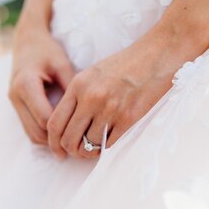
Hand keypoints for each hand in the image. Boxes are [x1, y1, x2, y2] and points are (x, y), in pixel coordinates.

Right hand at [9, 25, 75, 144]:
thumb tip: (86, 113)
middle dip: (57, 140)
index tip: (83, 133)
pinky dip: (45, 134)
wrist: (26, 40)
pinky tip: (63, 132)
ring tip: (73, 141)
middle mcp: (16, 96)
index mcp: (26, 84)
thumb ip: (71, 88)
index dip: (63, 129)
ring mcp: (14, 103)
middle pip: (36, 132)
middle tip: (80, 144)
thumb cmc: (47, 50)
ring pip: (32, 135)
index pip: (44, 118)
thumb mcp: (62, 64)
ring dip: (51, 141)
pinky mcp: (17, 106)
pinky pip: (30, 129)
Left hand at [47, 29, 182, 158]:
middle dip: (69, 151)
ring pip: (88, 145)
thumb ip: (76, 97)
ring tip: (93, 147)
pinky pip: (108, 144)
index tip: (57, 149)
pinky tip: (107, 140)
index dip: (53, 142)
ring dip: (89, 151)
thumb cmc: (124, 65)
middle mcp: (91, 98)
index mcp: (78, 85)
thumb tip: (65, 127)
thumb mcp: (92, 75)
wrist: (155, 56)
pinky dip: (105, 146)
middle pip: (68, 139)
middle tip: (75, 153)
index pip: (54, 123)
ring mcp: (110, 109)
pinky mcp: (128, 118)